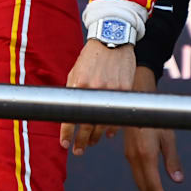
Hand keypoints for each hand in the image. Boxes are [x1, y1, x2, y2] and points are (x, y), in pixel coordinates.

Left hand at [59, 39, 136, 155]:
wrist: (112, 39)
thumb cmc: (91, 57)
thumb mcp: (76, 72)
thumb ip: (73, 92)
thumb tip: (69, 113)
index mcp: (79, 85)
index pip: (71, 115)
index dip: (67, 132)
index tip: (65, 144)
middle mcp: (95, 89)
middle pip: (88, 124)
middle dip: (82, 141)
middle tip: (78, 150)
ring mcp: (112, 90)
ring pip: (104, 123)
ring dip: (96, 137)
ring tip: (91, 143)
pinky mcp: (125, 90)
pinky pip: (119, 114)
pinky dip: (113, 127)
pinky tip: (108, 134)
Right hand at [122, 66, 182, 190]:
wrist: (135, 96)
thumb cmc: (153, 112)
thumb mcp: (168, 134)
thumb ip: (172, 159)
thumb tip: (177, 179)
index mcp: (145, 154)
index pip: (153, 186)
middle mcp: (134, 157)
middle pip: (144, 188)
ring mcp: (129, 154)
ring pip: (139, 182)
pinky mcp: (128, 151)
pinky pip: (136, 174)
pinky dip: (144, 185)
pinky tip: (149, 188)